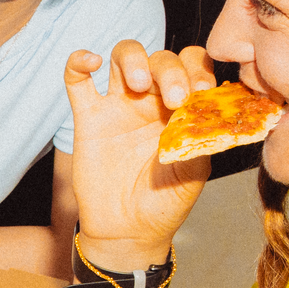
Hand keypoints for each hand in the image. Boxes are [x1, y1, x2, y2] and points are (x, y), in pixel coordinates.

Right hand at [60, 40, 218, 265]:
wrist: (130, 231)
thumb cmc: (165, 202)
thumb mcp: (195, 169)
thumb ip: (201, 136)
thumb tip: (211, 109)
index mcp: (181, 109)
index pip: (192, 66)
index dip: (197, 69)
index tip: (202, 91)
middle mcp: (152, 101)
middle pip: (160, 58)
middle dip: (170, 70)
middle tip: (174, 98)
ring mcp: (119, 106)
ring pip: (123, 56)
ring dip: (134, 59)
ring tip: (138, 83)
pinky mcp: (89, 118)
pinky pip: (77, 80)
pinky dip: (78, 62)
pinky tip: (90, 61)